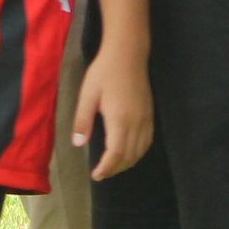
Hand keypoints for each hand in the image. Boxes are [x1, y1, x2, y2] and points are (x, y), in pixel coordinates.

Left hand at [73, 39, 153, 179]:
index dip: (106, 168)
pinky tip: (128, 152)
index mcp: (119, 119)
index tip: (96, 175)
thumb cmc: (104, 72)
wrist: (127, 54)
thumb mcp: (88, 94)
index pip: (116, 153)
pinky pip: (147, 141)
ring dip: (127, 163)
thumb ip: (83, 120)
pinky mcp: (150, 114)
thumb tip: (78, 144)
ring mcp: (146, 119)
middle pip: (129, 156)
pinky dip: (138, 153)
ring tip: (112, 166)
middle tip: (101, 173)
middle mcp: (136, 123)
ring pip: (140, 151)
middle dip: (115, 169)